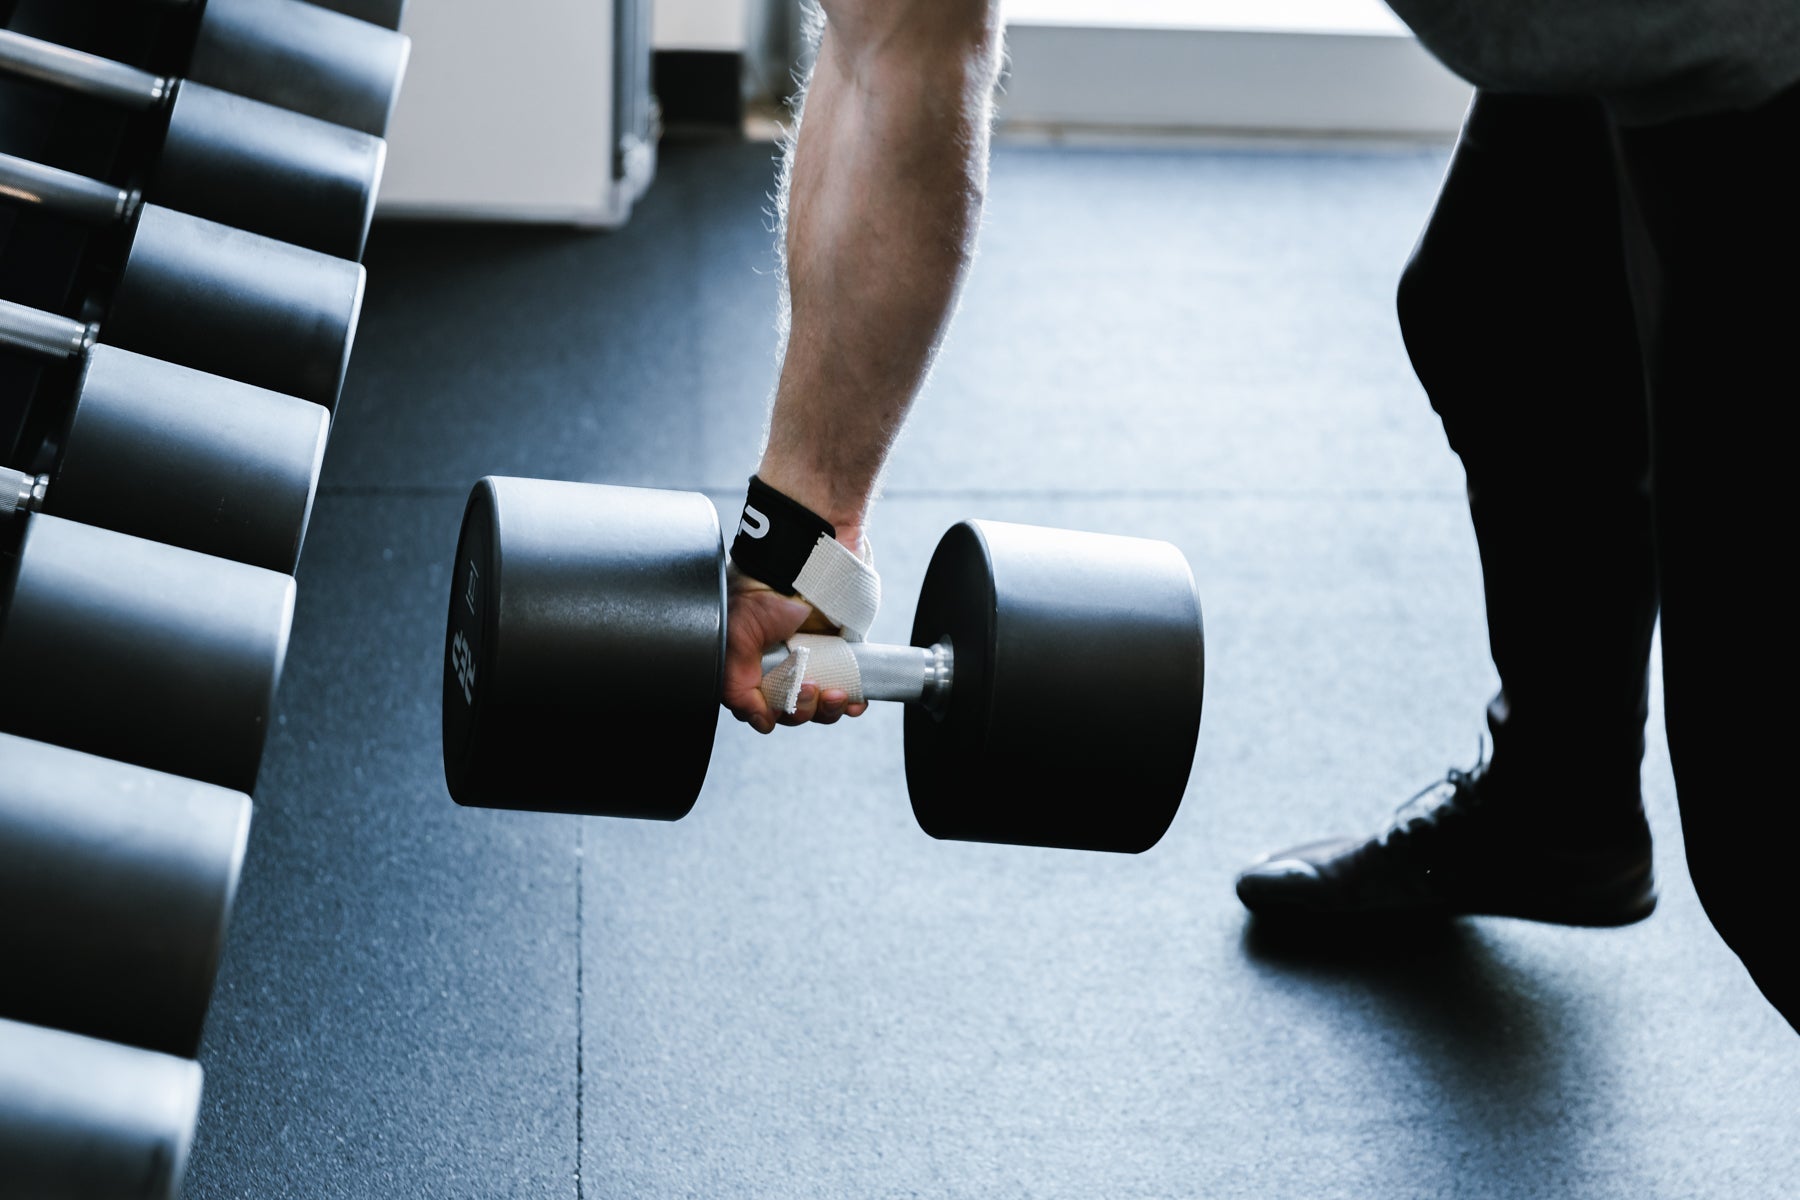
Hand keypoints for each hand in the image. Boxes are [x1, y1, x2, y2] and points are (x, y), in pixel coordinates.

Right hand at [723, 568, 870, 732]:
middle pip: (798, 712)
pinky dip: (854, 702)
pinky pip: (851, 689)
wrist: (793, 566)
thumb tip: (762, 722)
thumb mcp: (733, 644)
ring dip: (829, 709)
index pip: (768, 711)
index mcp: (756, 673)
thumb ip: (737, 690)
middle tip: (807, 687)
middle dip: (805, 709)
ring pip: (823, 707)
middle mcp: (784, 671)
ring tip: (833, 693)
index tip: (782, 703)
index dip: (778, 714)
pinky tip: (854, 701)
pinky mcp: (841, 656)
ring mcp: (814, 664)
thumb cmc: (755, 597)